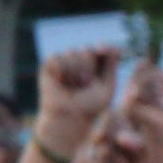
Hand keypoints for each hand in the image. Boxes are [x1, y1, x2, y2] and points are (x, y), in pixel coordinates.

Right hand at [33, 40, 119, 162]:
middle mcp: (81, 60)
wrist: (70, 117)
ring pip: (73, 52)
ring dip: (76, 72)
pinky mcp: (50, 63)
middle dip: (88, 68)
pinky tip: (61, 82)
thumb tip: (112, 45)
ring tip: (73, 86)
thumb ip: (111, 66)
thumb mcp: (107, 87)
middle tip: (85, 84)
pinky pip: (58, 58)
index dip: (104, 47)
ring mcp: (65, 60)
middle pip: (88, 50)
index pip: (104, 48)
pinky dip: (63, 72)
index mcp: (97, 64)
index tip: (102, 50)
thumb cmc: (91, 106)